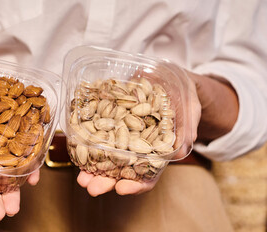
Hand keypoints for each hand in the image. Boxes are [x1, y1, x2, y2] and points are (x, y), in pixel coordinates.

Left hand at [77, 71, 201, 195]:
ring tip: (80, 176)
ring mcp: (121, 136)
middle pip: (119, 172)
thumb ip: (186, 129)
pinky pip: (96, 132)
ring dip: (90, 168)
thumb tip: (179, 153)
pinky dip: (85, 140)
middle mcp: (136, 149)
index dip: (135, 185)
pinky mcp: (110, 120)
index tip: (121, 189)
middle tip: (90, 186)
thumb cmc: (183, 98)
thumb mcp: (191, 110)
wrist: (168, 78)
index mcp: (157, 154)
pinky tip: (75, 144)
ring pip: (104, 157)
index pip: (146, 176)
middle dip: (104, 181)